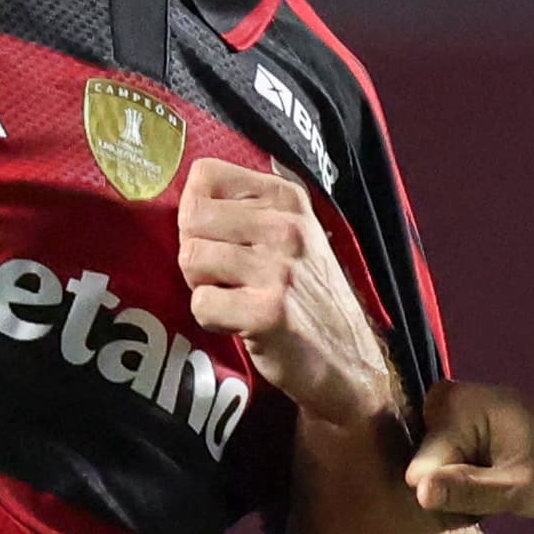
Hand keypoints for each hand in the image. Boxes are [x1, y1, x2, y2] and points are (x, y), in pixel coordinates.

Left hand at [179, 158, 396, 427]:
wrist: (346, 359)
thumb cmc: (308, 294)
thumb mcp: (294, 232)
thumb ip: (248, 207)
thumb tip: (187, 195)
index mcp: (287, 197)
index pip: (206, 174)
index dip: (196, 208)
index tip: (217, 235)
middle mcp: (286, 225)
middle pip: (191, 217)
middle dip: (195, 248)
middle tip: (222, 274)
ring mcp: (278, 268)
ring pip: (191, 259)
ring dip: (202, 285)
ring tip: (233, 296)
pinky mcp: (267, 311)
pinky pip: (201, 303)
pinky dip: (210, 319)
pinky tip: (238, 322)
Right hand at [404, 381, 533, 518]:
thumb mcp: (517, 488)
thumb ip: (468, 490)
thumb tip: (420, 492)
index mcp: (453, 407)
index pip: (421, 473)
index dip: (451, 495)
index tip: (487, 494)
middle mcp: (438, 400)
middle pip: (421, 469)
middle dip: (452, 488)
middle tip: (493, 488)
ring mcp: (440, 408)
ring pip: (427, 470)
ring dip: (456, 486)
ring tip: (493, 482)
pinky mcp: (445, 421)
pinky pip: (436, 463)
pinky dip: (459, 478)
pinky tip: (485, 476)